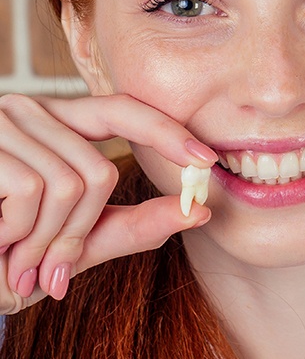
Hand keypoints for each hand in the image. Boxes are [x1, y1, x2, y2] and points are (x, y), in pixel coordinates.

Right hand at [0, 93, 215, 313]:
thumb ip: (132, 225)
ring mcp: (6, 123)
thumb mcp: (73, 243)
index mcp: (58, 125)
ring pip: (73, 184)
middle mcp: (32, 112)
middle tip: (49, 271)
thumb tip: (198, 210)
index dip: (167, 131)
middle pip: (100, 169)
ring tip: (12, 258)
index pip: (123, 110)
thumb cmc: (5, 254)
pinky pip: (37, 194)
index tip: (207, 160)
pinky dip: (21, 236)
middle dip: (78, 235)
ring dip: (46, 243)